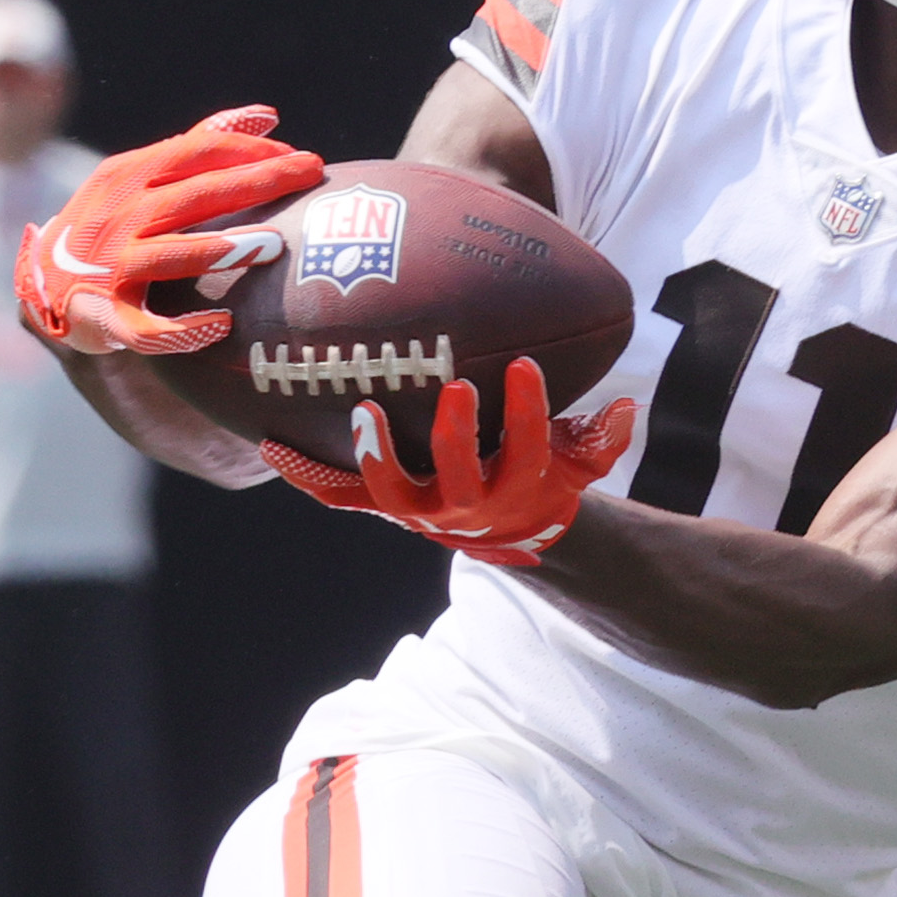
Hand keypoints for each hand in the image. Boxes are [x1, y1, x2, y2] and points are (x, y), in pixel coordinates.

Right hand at [16, 106, 324, 357]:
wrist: (41, 282)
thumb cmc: (112, 224)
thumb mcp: (141, 176)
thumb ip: (200, 144)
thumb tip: (268, 115)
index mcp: (130, 175)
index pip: (198, 151)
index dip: (252, 152)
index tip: (302, 160)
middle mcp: (119, 215)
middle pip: (195, 193)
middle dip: (257, 183)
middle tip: (311, 178)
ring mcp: (110, 266)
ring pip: (170, 255)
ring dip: (222, 250)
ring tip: (274, 246)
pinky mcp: (104, 316)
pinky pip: (145, 329)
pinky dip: (182, 330)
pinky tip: (222, 326)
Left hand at [268, 359, 634, 566]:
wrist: (506, 530)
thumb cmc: (543, 476)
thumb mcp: (579, 463)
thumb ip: (603, 439)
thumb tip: (627, 408)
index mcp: (515, 485)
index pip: (528, 449)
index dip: (529, 412)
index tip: (526, 367)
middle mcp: (463, 505)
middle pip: (461, 475)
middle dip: (459, 435)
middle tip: (459, 389)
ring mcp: (417, 508)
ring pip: (392, 492)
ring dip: (377, 455)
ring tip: (362, 414)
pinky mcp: (381, 504)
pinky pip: (339, 495)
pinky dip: (306, 475)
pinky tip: (270, 445)